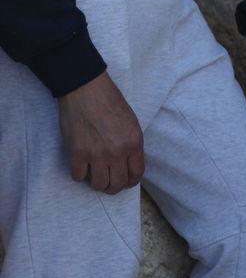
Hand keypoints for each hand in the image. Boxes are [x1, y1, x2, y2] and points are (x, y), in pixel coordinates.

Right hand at [57, 71, 143, 193]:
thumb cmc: (110, 102)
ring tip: (95, 178)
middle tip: (109, 184)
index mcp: (134, 143)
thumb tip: (128, 161)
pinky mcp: (77, 153)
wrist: (87, 90)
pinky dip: (79, 175)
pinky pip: (78, 176)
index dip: (131, 181)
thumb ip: (131, 143)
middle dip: (114, 187)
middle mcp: (117, 152)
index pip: (137, 173)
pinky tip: (81, 167)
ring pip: (99, 184)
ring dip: (97, 184)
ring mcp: (97, 154)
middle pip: (118, 183)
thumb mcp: (131, 122)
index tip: (126, 182)